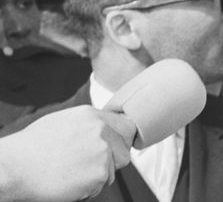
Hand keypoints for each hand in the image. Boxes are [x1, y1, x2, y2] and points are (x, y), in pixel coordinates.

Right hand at [0, 106, 136, 201]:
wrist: (14, 168)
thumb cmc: (30, 149)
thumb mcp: (61, 122)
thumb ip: (88, 124)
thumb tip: (105, 129)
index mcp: (91, 115)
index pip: (126, 126)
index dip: (121, 140)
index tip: (115, 147)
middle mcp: (101, 130)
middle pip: (124, 150)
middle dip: (112, 160)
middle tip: (86, 165)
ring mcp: (102, 151)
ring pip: (113, 169)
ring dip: (98, 175)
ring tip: (71, 172)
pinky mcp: (100, 173)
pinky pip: (102, 185)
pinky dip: (88, 188)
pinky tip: (68, 181)